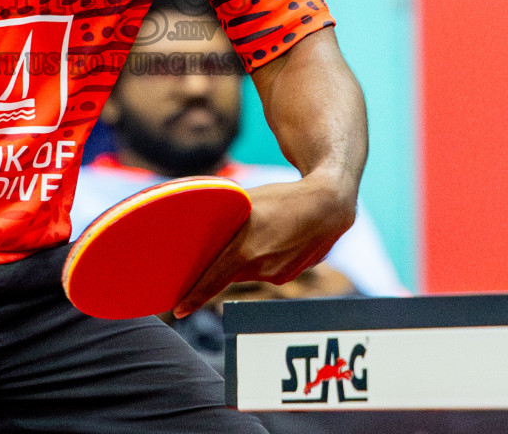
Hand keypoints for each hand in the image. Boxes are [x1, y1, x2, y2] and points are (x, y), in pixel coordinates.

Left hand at [173, 173, 355, 317]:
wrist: (329, 205)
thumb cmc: (285, 197)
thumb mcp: (250, 200)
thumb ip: (227, 216)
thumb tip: (200, 220)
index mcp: (246, 249)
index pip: (213, 280)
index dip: (194, 296)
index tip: (178, 309)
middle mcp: (261, 267)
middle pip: (228, 273)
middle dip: (219, 268)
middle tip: (208, 256)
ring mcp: (277, 274)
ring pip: (248, 272)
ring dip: (244, 260)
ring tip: (255, 237)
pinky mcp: (289, 275)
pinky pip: (266, 271)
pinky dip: (262, 260)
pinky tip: (272, 241)